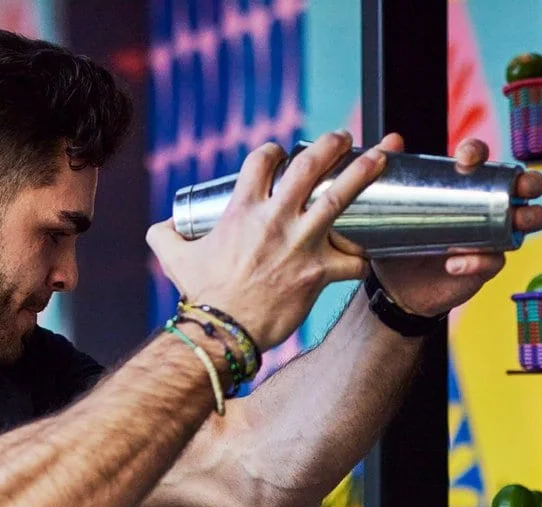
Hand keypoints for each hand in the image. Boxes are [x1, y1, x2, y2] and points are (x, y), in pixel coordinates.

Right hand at [146, 132, 386, 349]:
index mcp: (242, 210)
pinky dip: (361, 259)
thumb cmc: (201, 296)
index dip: (273, 151)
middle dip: (330, 144)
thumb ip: (165, 236)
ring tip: (379, 156)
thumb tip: (162, 227)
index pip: (263, 161)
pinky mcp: (318, 273)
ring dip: (363, 171)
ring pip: (339, 197)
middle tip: (341, 138)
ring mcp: (300, 244)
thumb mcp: (175, 259)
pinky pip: (352, 262)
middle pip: (309, 165)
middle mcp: (275, 220)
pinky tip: (368, 255)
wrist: (222, 332)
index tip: (281, 153)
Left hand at [368, 135, 541, 317]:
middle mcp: (488, 207)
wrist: (395, 284)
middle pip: (524, 186)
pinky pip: (494, 261)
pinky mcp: (485, 265)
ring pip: (526, 221)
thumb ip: (389, 174)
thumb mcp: (390, 209)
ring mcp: (491, 236)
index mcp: (466, 186)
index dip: (479, 152)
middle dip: (528, 182)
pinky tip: (454, 264)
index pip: (482, 159)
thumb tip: (392, 141)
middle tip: (517, 187)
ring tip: (504, 225)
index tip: (466, 158)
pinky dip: (478, 261)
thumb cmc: (399, 240)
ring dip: (524, 220)